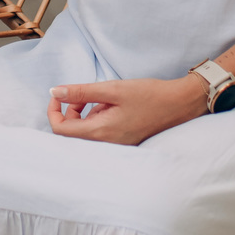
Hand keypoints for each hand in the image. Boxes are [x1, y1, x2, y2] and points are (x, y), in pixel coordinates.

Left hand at [48, 75, 207, 144]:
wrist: (180, 104)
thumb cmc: (149, 95)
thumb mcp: (113, 88)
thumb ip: (81, 92)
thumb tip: (55, 91)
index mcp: (101, 132)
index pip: (61, 130)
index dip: (54, 111)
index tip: (60, 94)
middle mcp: (106, 144)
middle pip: (71, 133)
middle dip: (70, 111)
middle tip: (82, 94)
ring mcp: (115, 146)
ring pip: (85, 133)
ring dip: (85, 114)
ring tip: (103, 98)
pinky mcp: (122, 142)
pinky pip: (99, 134)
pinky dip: (97, 118)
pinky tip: (112, 106)